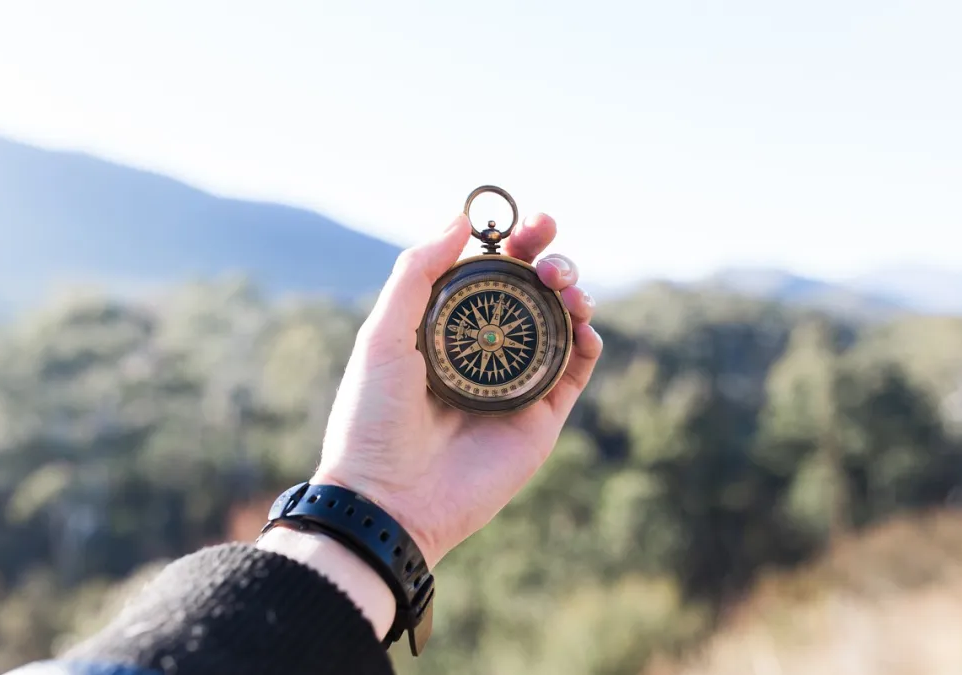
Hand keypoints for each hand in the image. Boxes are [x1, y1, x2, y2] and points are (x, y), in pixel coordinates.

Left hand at [313, 212, 602, 566]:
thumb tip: (460, 219)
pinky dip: (588, 340)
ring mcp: (515, 383)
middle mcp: (484, 351)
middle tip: (549, 248)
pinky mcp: (541, 417)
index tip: (527, 222)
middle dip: (549, 258)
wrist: (389, 499)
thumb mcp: (383, 335)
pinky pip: (576, 370)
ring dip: (572, 292)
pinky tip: (582, 322)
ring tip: (564, 284)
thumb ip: (418, 273)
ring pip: (560, 324)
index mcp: (445, 329)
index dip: (512, 243)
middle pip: (531, 292)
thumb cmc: (373, 418)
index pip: (489, 274)